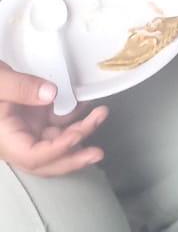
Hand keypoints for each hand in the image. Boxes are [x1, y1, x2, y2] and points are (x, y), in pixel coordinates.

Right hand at [0, 61, 106, 176]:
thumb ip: (21, 87)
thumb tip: (51, 94)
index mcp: (6, 138)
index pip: (33, 156)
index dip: (57, 151)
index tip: (77, 136)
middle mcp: (18, 139)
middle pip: (48, 158)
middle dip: (74, 156)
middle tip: (97, 151)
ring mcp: (27, 129)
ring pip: (56, 140)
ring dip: (79, 132)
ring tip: (100, 115)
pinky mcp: (33, 117)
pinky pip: (56, 122)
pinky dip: (72, 116)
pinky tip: (86, 105)